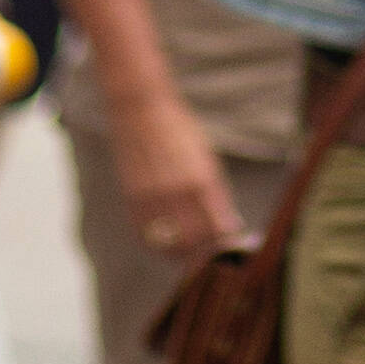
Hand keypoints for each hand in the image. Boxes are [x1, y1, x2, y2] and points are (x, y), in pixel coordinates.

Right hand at [107, 79, 249, 265]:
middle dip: (206, 252)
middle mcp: (177, 192)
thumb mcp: (206, 158)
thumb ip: (217, 194)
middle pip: (195, 241)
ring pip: (171, 243)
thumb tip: (230, 224)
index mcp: (201, 180)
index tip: (231, 245)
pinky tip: (166, 242)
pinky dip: (158, 244)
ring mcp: (153, 197)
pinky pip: (146, 235)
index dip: (226, 243)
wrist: (140, 111)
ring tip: (190, 252)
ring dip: (183, 253)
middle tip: (211, 252)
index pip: (218, 228)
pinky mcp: (133, 199)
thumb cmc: (179, 131)